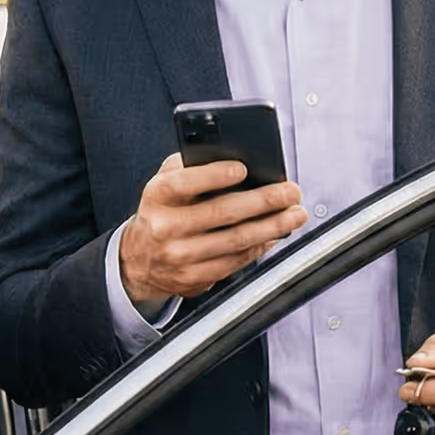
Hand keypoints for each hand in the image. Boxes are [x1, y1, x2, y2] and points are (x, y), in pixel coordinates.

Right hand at [119, 155, 306, 303]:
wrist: (139, 260)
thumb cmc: (163, 209)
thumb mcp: (165, 182)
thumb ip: (192, 166)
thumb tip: (236, 156)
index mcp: (157, 196)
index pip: (185, 183)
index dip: (214, 175)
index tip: (244, 168)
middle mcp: (166, 227)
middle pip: (222, 213)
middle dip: (264, 201)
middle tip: (291, 192)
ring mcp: (180, 256)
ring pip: (236, 240)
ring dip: (273, 226)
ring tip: (295, 214)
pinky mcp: (195, 278)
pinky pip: (236, 261)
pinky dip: (261, 246)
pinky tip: (276, 234)